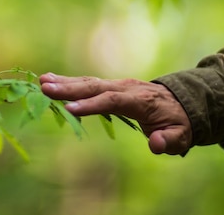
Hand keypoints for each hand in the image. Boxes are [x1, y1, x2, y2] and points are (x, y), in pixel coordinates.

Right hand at [39, 73, 191, 154]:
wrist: (181, 101)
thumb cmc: (178, 122)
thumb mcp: (180, 136)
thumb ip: (168, 140)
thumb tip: (155, 143)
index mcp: (140, 100)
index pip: (113, 101)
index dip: (92, 105)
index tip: (69, 109)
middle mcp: (126, 87)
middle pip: (95, 87)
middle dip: (70, 88)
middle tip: (46, 88)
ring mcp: (117, 84)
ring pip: (89, 82)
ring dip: (65, 82)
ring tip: (42, 81)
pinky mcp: (110, 85)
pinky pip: (88, 83)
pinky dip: (69, 81)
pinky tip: (50, 80)